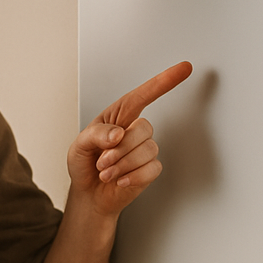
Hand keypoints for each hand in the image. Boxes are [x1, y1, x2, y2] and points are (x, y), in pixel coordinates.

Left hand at [68, 61, 192, 217]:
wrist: (88, 194)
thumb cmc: (84, 164)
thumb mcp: (79, 145)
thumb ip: (96, 134)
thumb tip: (118, 132)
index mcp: (117, 117)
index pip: (142, 96)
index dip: (164, 81)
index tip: (184, 68)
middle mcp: (133, 130)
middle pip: (144, 128)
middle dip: (120, 148)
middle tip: (102, 161)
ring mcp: (143, 149)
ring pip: (148, 150)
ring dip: (122, 164)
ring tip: (106, 172)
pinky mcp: (149, 169)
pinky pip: (151, 169)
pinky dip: (132, 177)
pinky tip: (120, 180)